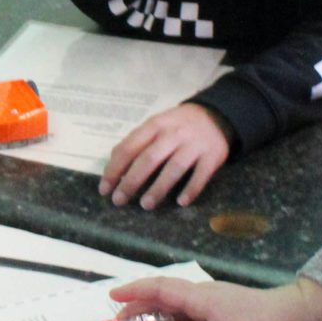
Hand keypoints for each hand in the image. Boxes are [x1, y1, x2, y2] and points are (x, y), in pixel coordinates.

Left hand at [101, 103, 230, 209]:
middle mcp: (173, 134)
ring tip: (146, 205)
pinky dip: (191, 189)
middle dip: (131, 181)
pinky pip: (201, 175)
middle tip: (119, 200)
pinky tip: (181, 202)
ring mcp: (194, 145)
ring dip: (158, 188)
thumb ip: (137, 143)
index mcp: (154, 125)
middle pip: (149, 159)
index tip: (105, 189)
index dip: (115, 169)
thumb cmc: (177, 125)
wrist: (216, 115)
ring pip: (174, 168)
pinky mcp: (212, 156)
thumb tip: (115, 168)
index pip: (129, 147)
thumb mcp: (156, 125)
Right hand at [106, 274, 321, 320]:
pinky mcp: (219, 316)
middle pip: (163, 297)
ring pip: (175, 307)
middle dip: (138, 307)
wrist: (299, 315)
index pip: (162, 290)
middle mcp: (204, 297)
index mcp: (204, 298)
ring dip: (154, 316)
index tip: (112, 296)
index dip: (135, 292)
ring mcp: (212, 306)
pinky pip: (188, 318)